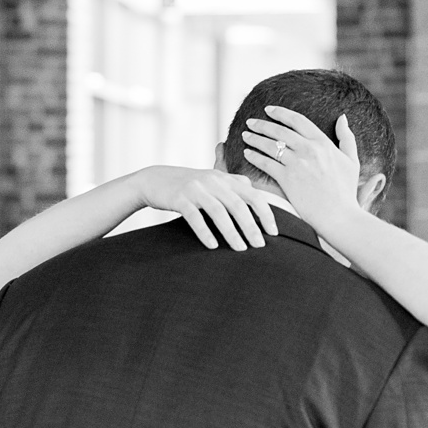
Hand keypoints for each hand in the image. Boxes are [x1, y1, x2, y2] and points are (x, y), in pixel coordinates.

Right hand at [135, 164, 278, 250]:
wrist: (153, 180)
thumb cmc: (186, 183)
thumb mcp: (211, 178)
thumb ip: (233, 182)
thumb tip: (255, 189)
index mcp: (223, 178)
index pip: (252, 195)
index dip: (265, 213)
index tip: (274, 232)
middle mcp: (212, 181)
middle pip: (238, 204)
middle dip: (251, 226)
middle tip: (260, 245)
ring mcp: (195, 189)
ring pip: (218, 211)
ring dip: (232, 232)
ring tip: (241, 249)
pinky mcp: (179, 198)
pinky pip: (195, 217)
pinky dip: (205, 232)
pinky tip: (212, 246)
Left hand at [239, 107, 363, 229]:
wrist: (339, 216)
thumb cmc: (346, 191)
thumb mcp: (351, 161)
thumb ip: (347, 138)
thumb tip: (342, 118)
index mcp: (323, 143)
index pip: (297, 120)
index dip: (281, 112)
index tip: (269, 109)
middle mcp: (309, 149)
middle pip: (279, 130)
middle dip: (261, 124)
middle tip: (250, 122)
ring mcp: (297, 163)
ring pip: (270, 145)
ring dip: (254, 138)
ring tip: (245, 136)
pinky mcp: (287, 178)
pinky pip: (265, 163)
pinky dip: (254, 156)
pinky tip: (247, 154)